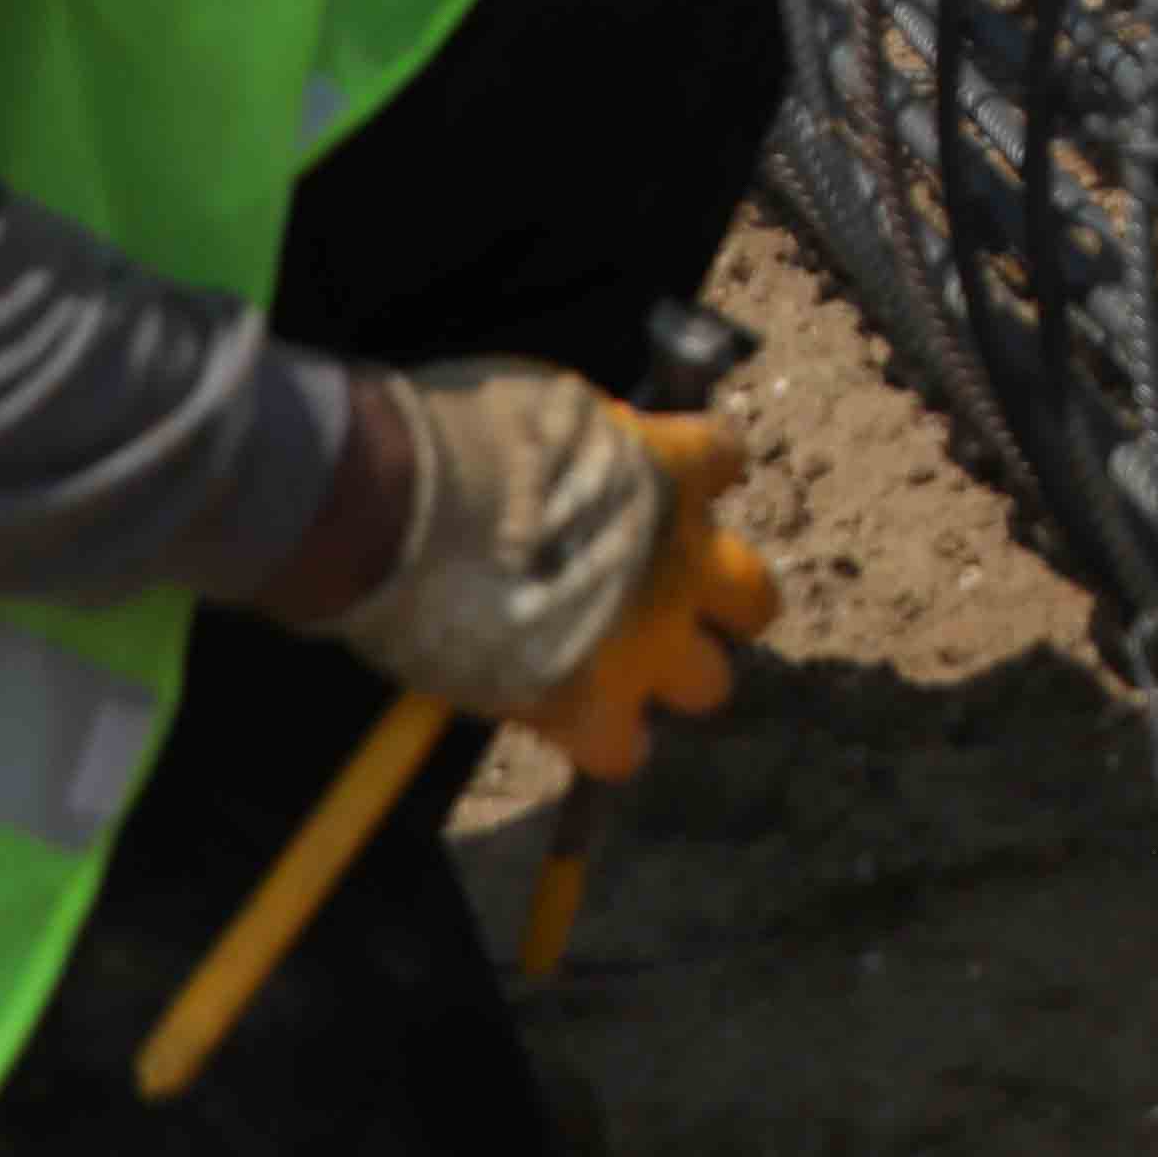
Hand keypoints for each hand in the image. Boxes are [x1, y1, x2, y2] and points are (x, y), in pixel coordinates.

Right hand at [314, 359, 772, 775]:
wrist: (403, 509)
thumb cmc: (457, 433)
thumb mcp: (545, 407)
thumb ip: (588, 443)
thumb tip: (581, 459)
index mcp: (673, 466)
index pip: (725, 457)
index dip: (693, 474)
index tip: (659, 482)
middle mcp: (682, 556)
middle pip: (754, 595)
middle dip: (717, 600)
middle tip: (662, 597)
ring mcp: (645, 638)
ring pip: (708, 683)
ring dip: (667, 675)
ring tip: (614, 672)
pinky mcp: (591, 705)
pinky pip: (620, 749)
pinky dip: (599, 742)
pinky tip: (568, 729)